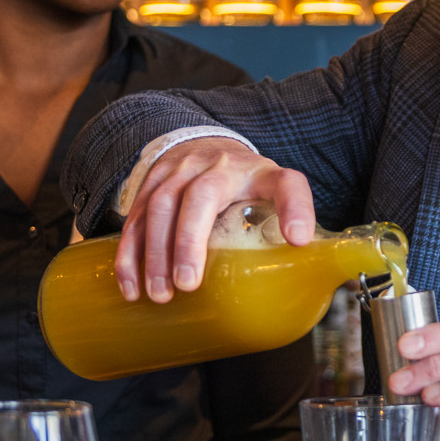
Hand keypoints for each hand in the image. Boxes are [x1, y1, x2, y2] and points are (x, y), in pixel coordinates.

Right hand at [115, 137, 314, 302]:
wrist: (206, 145)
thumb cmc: (247, 184)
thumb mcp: (275, 197)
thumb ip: (291, 226)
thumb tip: (309, 277)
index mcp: (261, 174)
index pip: (286, 183)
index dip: (296, 206)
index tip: (298, 239)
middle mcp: (219, 165)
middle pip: (201, 197)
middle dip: (190, 242)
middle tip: (187, 286)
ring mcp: (180, 169)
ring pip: (160, 206)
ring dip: (154, 254)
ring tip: (158, 295)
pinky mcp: (152, 181)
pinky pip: (136, 216)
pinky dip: (130, 253)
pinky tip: (131, 286)